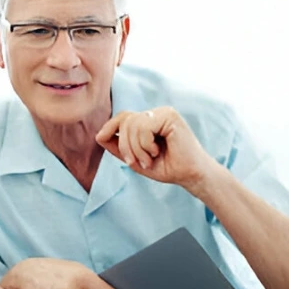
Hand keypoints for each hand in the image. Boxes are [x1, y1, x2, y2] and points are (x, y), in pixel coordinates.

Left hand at [95, 107, 219, 193]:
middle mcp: (155, 113)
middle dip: (124, 145)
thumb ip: (119, 147)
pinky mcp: (170, 116)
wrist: (190, 176)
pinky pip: (143, 127)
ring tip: (148, 160)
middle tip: (134, 162)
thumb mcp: (136, 159)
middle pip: (124, 120)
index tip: (101, 140)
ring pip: (132, 124)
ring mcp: (163, 112)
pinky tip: (156, 151)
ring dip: (135, 148)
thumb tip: (98, 136)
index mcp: (148, 120)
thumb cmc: (167, 167)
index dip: (108, 128)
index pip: (122, 117)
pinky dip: (145, 144)